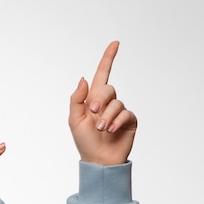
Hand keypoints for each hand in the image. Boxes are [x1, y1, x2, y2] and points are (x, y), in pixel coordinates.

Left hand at [69, 41, 137, 164]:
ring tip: (101, 129)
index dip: (108, 58)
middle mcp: (107, 102)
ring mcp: (119, 111)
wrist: (98, 159)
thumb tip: (84, 78)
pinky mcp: (129, 120)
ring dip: (106, 116)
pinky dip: (116, 121)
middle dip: (100, 99)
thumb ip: (77, 98)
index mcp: (92, 99)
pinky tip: (110, 131)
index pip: (101, 74)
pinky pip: (126, 113)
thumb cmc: (84, 140)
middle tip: (93, 112)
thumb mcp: (74, 119)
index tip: (115, 43)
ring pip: (116, 103)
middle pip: (108, 88)